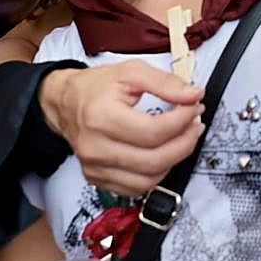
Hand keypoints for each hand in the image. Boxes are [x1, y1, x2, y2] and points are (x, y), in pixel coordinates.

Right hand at [40, 61, 204, 196]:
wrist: (65, 102)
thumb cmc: (97, 87)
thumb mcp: (132, 71)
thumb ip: (165, 82)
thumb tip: (193, 95)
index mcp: (101, 117)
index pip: (153, 131)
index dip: (182, 121)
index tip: (195, 107)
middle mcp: (95, 147)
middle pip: (153, 160)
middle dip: (185, 143)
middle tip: (196, 125)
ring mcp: (94, 167)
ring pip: (147, 180)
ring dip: (174, 160)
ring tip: (184, 139)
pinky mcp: (97, 179)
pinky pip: (135, 188)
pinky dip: (156, 174)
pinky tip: (164, 155)